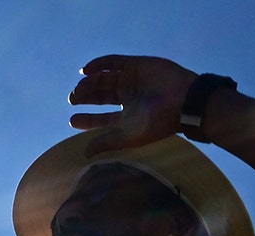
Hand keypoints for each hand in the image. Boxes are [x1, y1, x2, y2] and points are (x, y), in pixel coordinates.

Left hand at [68, 55, 197, 155]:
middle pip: (100, 95)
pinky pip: (112, 62)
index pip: (102, 118)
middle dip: (85, 96)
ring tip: (79, 89)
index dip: (87, 119)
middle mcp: (129, 97)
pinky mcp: (135, 65)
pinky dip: (98, 64)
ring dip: (89, 83)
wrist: (182, 101)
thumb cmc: (157, 123)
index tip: (72, 120)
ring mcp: (132, 80)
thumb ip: (106, 143)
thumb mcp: (128, 136)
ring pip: (103, 78)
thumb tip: (85, 154)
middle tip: (73, 99)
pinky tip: (86, 71)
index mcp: (128, 116)